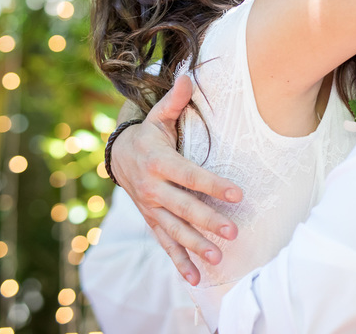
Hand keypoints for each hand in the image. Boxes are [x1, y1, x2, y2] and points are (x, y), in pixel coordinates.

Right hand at [111, 75, 244, 284]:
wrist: (117, 156)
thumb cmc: (148, 135)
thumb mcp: (158, 117)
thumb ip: (175, 101)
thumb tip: (188, 77)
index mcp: (159, 162)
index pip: (190, 175)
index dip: (213, 185)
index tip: (237, 193)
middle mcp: (154, 189)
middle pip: (184, 208)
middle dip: (208, 221)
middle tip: (232, 231)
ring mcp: (152, 209)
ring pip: (176, 231)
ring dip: (196, 246)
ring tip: (218, 258)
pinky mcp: (152, 222)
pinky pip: (165, 245)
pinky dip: (179, 262)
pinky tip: (195, 278)